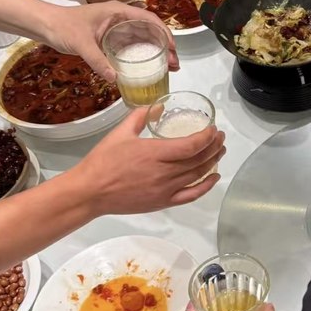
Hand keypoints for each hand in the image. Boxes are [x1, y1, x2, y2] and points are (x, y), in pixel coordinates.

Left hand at [42, 2, 177, 81]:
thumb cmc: (63, 27)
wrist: (46, 25)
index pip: (148, 19)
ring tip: (168, 66)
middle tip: (174, 64)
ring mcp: (117, 27)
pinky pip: (133, 44)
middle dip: (164, 46)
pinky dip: (144, 53)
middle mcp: (121, 17)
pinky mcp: (112, 36)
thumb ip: (97, 61)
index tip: (172, 48)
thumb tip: (114, 79)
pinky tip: (149, 65)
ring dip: (157, 50)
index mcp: (117, 11)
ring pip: (143, 37)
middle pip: (150, 29)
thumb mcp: (81, 44)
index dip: (163, 32)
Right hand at [71, 106, 225, 211]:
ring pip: (198, 174)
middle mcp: (165, 172)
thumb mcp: (120, 133)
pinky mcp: (164, 202)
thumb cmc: (103, 161)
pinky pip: (192, 195)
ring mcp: (166, 189)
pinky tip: (214, 177)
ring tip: (220, 151)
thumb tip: (157, 107)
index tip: (213, 129)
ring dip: (213, 161)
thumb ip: (140, 116)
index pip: (192, 145)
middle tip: (220, 137)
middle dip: (214, 146)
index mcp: (155, 153)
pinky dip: (206, 186)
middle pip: (199, 159)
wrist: (90, 192)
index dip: (207, 137)